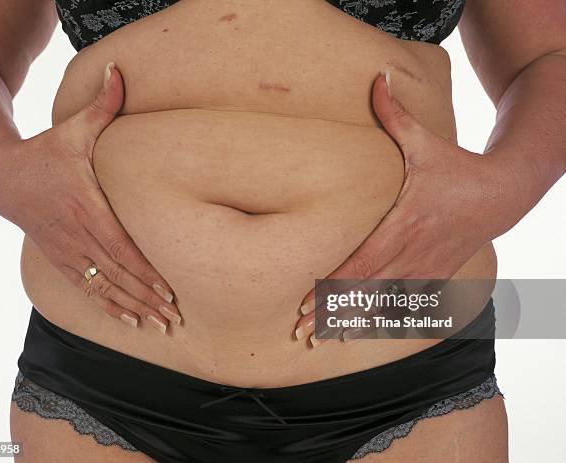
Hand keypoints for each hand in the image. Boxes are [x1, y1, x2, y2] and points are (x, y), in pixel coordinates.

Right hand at [0, 62, 180, 331]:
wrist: (3, 175)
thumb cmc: (48, 151)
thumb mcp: (74, 128)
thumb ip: (103, 105)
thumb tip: (120, 70)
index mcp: (87, 205)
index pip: (121, 247)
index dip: (144, 273)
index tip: (168, 292)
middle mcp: (77, 233)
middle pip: (116, 275)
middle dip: (146, 299)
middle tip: (173, 319)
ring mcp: (66, 250)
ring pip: (102, 288)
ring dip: (130, 309)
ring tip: (157, 327)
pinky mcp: (60, 258)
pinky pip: (86, 289)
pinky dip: (108, 306)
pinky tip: (128, 321)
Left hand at [295, 71, 509, 346]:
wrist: (501, 194)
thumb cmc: (455, 168)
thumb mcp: (425, 143)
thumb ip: (395, 116)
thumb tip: (375, 78)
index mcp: (402, 226)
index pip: (358, 266)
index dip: (330, 288)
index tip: (304, 305)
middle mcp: (411, 254)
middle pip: (364, 294)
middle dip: (332, 315)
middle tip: (301, 332)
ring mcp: (425, 269)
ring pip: (384, 305)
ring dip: (353, 324)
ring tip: (323, 339)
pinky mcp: (436, 275)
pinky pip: (407, 304)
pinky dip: (384, 320)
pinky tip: (361, 333)